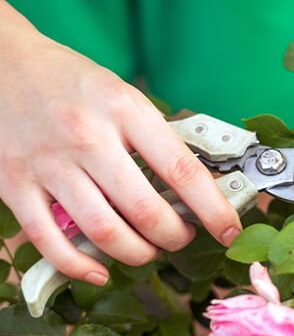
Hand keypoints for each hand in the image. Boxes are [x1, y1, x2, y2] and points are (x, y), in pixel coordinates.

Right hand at [0, 4, 240, 284]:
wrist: (3, 63)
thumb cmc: (73, 82)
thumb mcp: (124, 95)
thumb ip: (155, 137)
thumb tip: (199, 185)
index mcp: (124, 110)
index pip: (181, 170)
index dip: (212, 209)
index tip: (229, 229)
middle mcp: (87, 138)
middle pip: (145, 211)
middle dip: (176, 237)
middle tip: (184, 237)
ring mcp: (48, 164)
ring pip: (104, 232)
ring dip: (139, 254)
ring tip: (150, 250)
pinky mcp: (14, 184)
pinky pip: (50, 241)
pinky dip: (80, 267)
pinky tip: (101, 272)